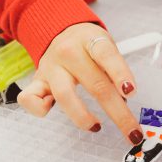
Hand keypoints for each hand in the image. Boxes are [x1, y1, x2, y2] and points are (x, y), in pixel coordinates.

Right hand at [17, 22, 142, 146]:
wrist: (58, 30)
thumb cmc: (86, 44)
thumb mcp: (105, 46)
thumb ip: (113, 70)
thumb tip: (123, 100)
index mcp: (90, 39)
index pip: (106, 55)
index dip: (120, 74)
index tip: (131, 92)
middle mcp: (69, 52)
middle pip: (94, 84)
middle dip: (117, 112)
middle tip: (131, 131)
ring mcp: (51, 67)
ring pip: (64, 94)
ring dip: (82, 116)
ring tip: (96, 126)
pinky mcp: (37, 80)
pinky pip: (30, 98)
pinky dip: (39, 109)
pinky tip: (52, 110)